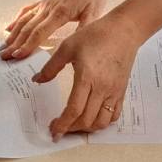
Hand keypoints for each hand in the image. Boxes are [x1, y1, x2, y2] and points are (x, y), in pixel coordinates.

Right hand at [1, 0, 109, 59]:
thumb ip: (83, 29)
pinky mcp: (44, 1)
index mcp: (60, 12)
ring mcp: (44, 4)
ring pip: (24, 21)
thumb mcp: (94, 12)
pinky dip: (16, 20)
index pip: (40, 32)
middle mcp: (48, 8)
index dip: (28, 45)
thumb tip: (75, 47)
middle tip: (3, 57)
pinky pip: (27, 11)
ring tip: (3, 47)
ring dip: (13, 35)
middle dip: (15, 44)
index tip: (18, 56)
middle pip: (27, 29)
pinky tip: (9, 28)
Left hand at [34, 17, 141, 138]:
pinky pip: (114, 115)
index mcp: (87, 78)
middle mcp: (102, 88)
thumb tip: (37, 80)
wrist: (123, 30)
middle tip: (60, 127)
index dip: (62, 124)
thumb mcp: (67, 47)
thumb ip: (51, 67)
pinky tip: (92, 117)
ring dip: (87, 128)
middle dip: (71, 129)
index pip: (74, 110)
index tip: (53, 130)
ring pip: (102, 122)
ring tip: (75, 124)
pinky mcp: (121, 91)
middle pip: (86, 120)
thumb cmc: (96, 35)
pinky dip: (102, 121)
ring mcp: (114, 92)